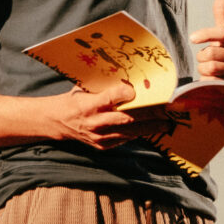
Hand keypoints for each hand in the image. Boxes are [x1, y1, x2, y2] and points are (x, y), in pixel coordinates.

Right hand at [45, 84, 163, 149]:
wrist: (57, 122)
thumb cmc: (74, 100)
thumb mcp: (84, 88)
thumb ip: (104, 86)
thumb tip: (129, 78)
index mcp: (89, 104)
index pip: (110, 98)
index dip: (125, 94)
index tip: (138, 90)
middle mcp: (95, 122)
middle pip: (126, 118)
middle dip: (149, 114)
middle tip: (167, 109)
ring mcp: (99, 136)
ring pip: (129, 132)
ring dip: (150, 128)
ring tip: (166, 123)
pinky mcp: (102, 145)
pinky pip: (125, 139)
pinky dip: (139, 133)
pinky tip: (152, 129)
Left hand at [191, 0, 223, 82]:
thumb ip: (221, 13)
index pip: (223, 33)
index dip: (206, 34)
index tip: (192, 38)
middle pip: (211, 53)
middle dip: (202, 56)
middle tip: (205, 58)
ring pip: (209, 68)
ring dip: (203, 69)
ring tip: (209, 69)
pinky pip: (210, 83)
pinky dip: (205, 81)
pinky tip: (211, 80)